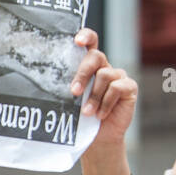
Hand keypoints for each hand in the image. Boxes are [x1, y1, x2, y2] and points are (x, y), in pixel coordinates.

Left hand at [70, 28, 136, 148]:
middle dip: (83, 74)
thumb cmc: (79, 118)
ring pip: (104, 75)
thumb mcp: (69, 102)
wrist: (96, 138)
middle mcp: (104, 67)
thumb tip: (46, 83)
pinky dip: (105, 103)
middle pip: (95, 57)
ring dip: (93, 96)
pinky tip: (100, 115)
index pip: (90, 43)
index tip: (76, 41)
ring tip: (87, 113)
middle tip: (74, 92)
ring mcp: (118, 76)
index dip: (86, 36)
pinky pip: (117, 88)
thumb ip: (66, 88)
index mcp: (88, 66)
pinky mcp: (129, 87)